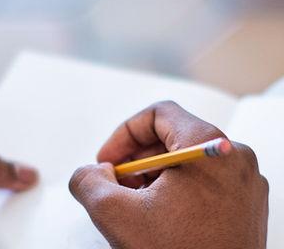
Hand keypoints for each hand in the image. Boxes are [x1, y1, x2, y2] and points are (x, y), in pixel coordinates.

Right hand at [69, 101, 268, 248]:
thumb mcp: (114, 212)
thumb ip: (87, 179)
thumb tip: (90, 173)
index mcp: (209, 147)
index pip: (158, 114)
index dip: (123, 135)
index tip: (107, 162)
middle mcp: (235, 159)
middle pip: (172, 138)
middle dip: (135, 161)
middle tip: (115, 187)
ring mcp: (245, 185)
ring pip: (187, 163)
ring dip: (153, 179)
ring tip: (135, 207)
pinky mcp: (246, 208)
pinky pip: (204, 185)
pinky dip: (175, 194)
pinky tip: (157, 220)